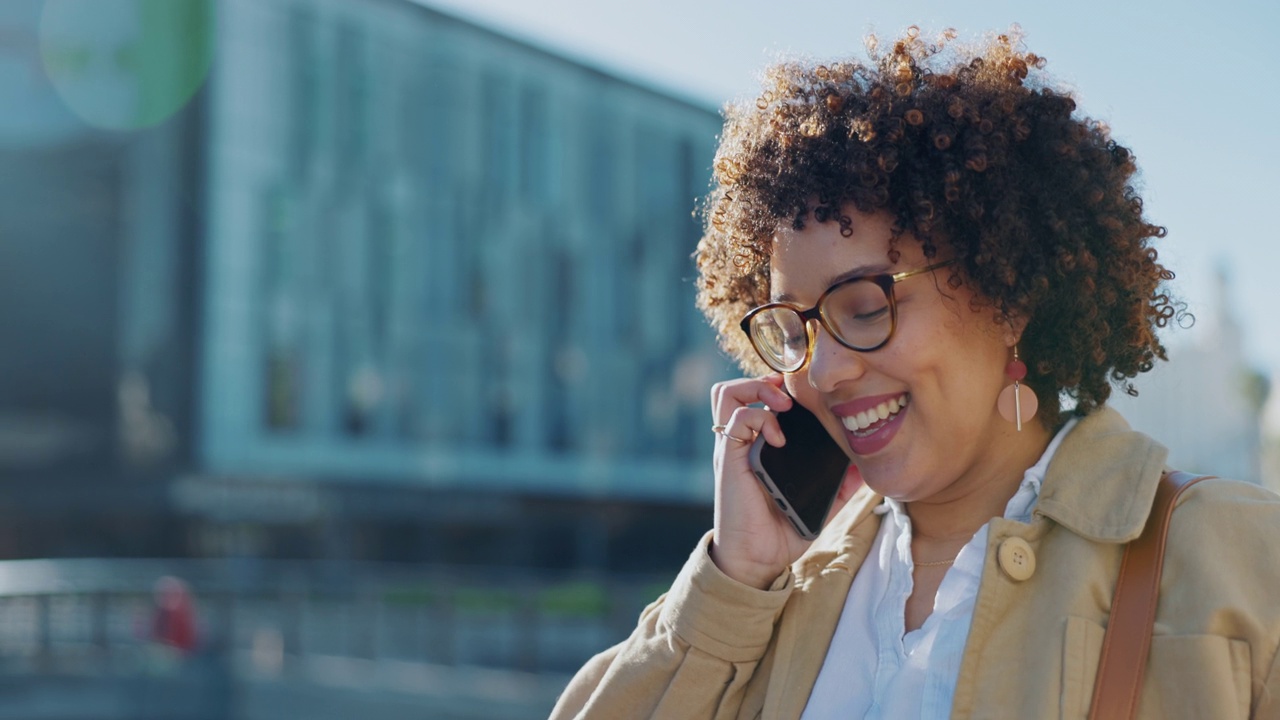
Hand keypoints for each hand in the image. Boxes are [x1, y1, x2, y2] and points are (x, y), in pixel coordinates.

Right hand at [708, 375, 847, 588]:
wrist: (758, 560)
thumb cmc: (782, 532)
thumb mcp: (819, 504)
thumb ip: (839, 485)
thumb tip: (864, 467)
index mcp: (757, 446)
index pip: (755, 398)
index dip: (776, 387)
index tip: (804, 397)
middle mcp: (741, 443)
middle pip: (734, 388)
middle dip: (763, 380)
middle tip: (790, 396)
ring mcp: (733, 449)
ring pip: (726, 394)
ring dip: (756, 390)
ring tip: (782, 407)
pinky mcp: (729, 459)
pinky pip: (737, 419)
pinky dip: (761, 419)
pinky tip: (780, 439)